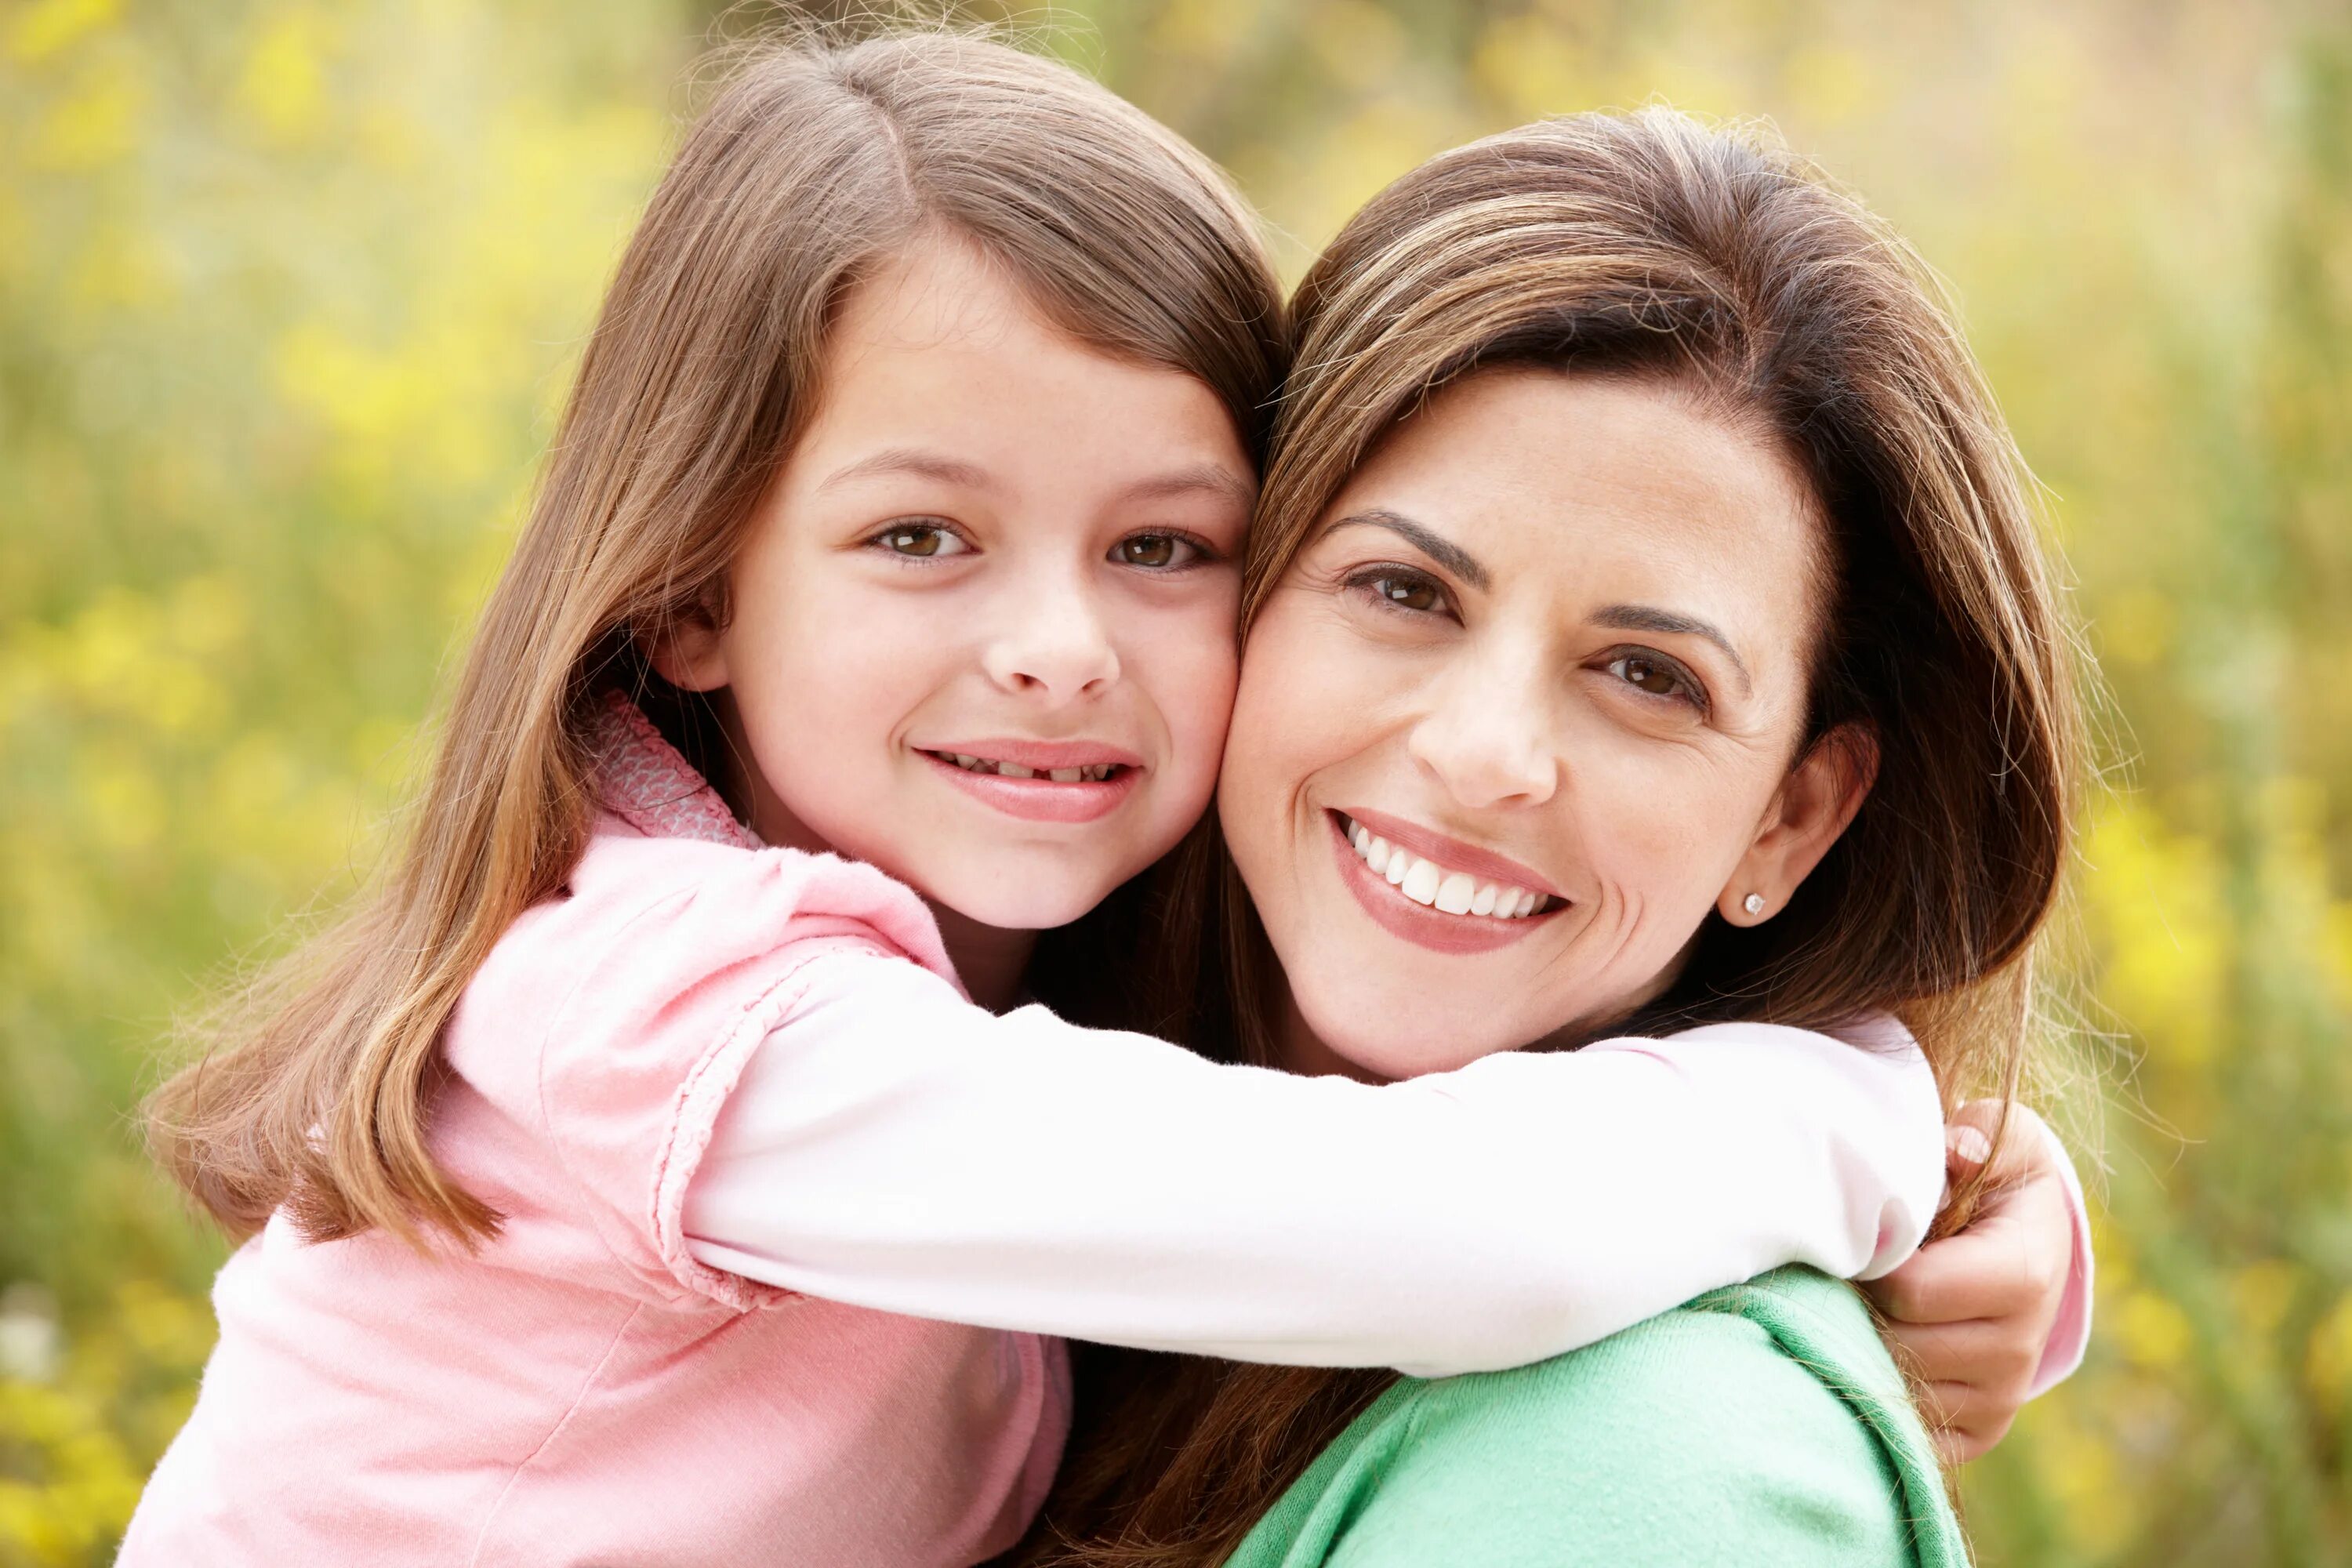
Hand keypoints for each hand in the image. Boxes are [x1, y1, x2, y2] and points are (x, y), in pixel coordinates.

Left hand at [1862, 1099, 2075, 1462]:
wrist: (2029, 1246)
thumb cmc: (1997, 1181)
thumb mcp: (2001, 1140)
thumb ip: (1973, 1137)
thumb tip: (1956, 1150)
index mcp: (2024, 1275)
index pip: (1909, 1290)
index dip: (1867, 1261)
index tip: (1856, 1236)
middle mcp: (2018, 1349)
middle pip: (1894, 1342)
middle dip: (1855, 1305)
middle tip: (1843, 1270)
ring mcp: (2000, 1397)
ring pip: (1893, 1387)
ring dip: (1858, 1347)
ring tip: (1857, 1301)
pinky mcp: (1978, 1430)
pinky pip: (1906, 1428)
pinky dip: (1876, 1391)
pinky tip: (1871, 1346)